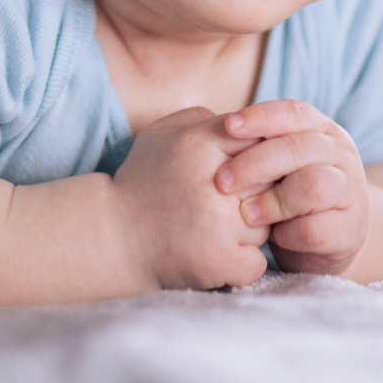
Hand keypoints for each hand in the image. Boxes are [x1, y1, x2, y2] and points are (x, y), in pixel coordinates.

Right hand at [112, 107, 269, 290]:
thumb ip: (200, 118)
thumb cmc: (140, 183)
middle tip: (226, 205)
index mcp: (202, 144)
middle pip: (271, 182)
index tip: (239, 176)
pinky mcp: (221, 260)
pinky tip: (218, 256)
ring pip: (267, 223)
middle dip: (256, 194)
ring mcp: (221, 224)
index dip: (254, 161)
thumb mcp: (159, 135)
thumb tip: (242, 122)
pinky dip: (243, 263)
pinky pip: (257, 262)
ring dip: (249, 230)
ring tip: (213, 231)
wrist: (111, 236)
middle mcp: (215, 181)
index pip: (261, 140)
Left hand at [214, 101, 368, 276]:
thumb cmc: (288, 194)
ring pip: (313, 186)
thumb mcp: (275, 165)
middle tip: (221, 182)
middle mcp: (341, 155)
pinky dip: (289, 233)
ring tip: (245, 215)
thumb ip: (256, 145)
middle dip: (256, 163)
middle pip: (300, 148)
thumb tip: (207, 125)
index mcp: (322, 131)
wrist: (326, 240)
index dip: (261, 117)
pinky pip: (317, 228)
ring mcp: (351, 192)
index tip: (227, 127)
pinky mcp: (351, 230)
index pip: (294, 113)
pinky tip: (273, 238)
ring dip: (273, 200)